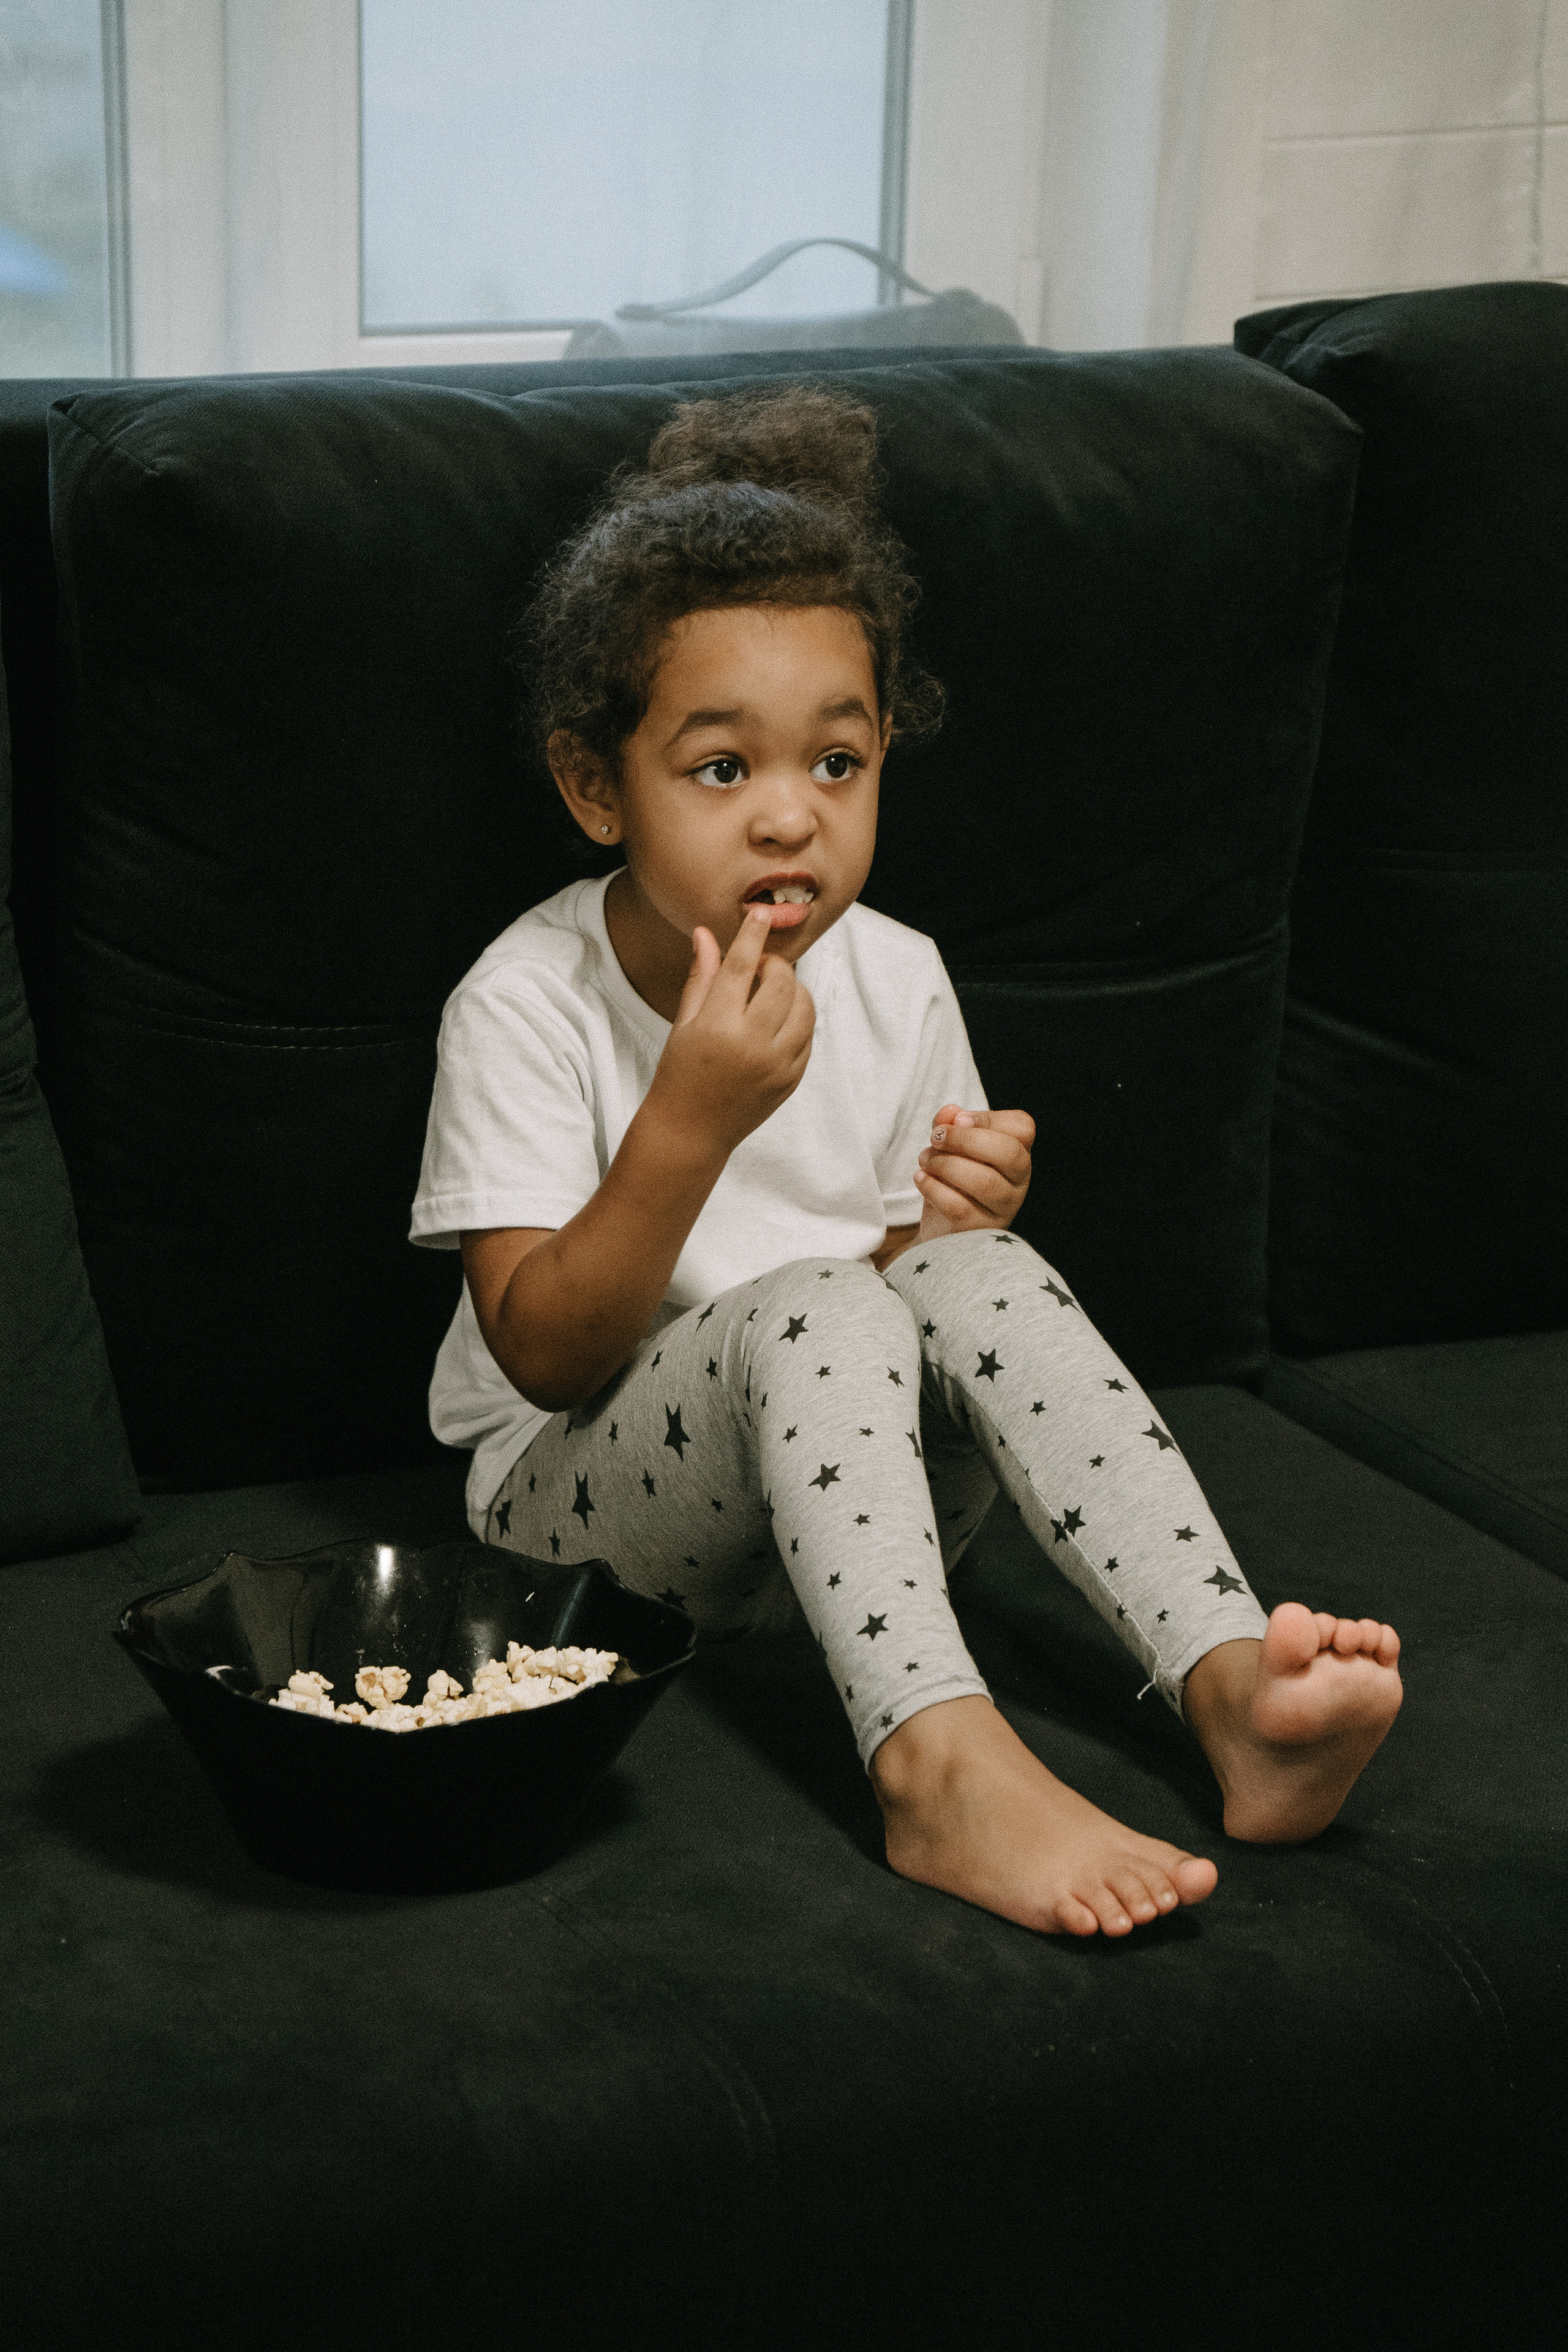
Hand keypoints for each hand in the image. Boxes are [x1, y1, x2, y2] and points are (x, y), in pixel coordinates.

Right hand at [647, 905, 815, 1157]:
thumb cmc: (679, 1072)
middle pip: (782, 982)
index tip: (761, 913)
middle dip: (774, 965)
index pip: (741, 967)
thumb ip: (702, 976)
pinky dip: (798, 1020)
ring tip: (770, 993)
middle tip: (758, 968)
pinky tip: (777, 1021)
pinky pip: (807, 1036)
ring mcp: (776, 1065)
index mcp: (718, 1026)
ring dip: (792, 990)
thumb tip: (705, 933)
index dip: (753, 935)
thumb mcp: (685, 1022)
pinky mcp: (791, 1079)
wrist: (691, 1130)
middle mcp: (752, 1044)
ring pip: (804, 1007)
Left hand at [914, 1104, 1033, 1239]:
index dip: (988, 1118)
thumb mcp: (950, 1148)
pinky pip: (959, 1207)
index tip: (957, 1119)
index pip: (1022, 1128)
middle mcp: (1019, 1182)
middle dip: (965, 1139)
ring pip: (983, 1181)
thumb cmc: (952, 1181)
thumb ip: (950, 1125)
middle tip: (936, 1137)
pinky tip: (921, 1178)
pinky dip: (933, 1188)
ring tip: (924, 1160)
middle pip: (1008, 1153)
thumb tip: (950, 1112)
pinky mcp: (980, 1230)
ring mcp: (1003, 1209)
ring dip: (945, 1164)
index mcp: (1017, 1154)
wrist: (942, 1231)